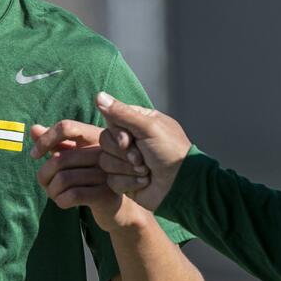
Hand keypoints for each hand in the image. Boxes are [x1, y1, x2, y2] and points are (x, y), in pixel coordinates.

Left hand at [29, 121, 150, 231]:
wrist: (116, 209)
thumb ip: (56, 144)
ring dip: (52, 191)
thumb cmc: (91, 180)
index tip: (34, 155)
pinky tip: (63, 202)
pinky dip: (61, 201)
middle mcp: (103, 151)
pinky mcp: (106, 194)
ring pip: (63, 179)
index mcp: (94, 137)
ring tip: (55, 195)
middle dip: (44, 175)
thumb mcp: (74, 159)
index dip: (45, 140)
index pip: (66, 127)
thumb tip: (33, 129)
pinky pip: (72, 195)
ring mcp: (106, 173)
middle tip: (46, 185)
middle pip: (60, 158)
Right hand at [94, 92, 190, 211]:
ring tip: (146, 171)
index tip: (129, 140)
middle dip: (124, 153)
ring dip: (127, 169)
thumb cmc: (171, 152)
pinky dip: (129, 182)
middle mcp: (130, 141)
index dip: (117, 133)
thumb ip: (122, 112)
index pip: (111, 121)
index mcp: (137, 123)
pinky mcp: (124, 180)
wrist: (181, 185)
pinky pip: (112, 181)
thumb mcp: (148, 127)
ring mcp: (126, 162)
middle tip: (141, 159)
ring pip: (105, 162)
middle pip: (105, 142)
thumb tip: (99, 95)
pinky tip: (144, 182)